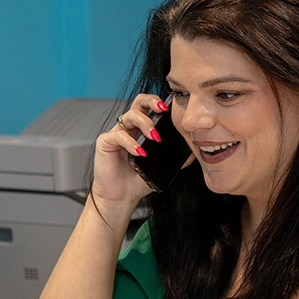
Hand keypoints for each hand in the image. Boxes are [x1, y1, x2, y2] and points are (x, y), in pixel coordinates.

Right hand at [91, 94, 172, 208]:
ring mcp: (116, 133)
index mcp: (141, 129)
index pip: (149, 107)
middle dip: (151, 101)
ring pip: (129, 116)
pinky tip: (140, 152)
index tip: (172, 108)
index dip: (159, 103)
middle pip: (138, 103)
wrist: (121, 197)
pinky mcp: (105, 142)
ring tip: (154, 136)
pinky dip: (131, 143)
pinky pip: (118, 136)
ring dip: (145, 123)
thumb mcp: (161, 168)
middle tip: (162, 109)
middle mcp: (129, 128)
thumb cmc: (137, 181)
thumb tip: (193, 152)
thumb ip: (175, 159)